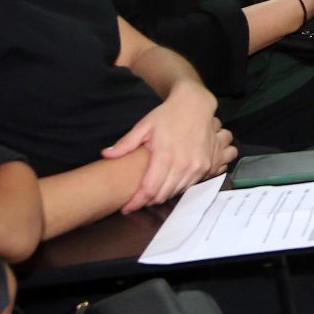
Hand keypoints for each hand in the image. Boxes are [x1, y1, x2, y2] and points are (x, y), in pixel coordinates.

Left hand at [102, 82, 234, 210]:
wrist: (196, 104)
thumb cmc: (168, 114)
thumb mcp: (144, 126)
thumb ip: (125, 144)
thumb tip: (106, 155)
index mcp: (165, 156)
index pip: (149, 190)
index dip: (137, 202)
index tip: (126, 208)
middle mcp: (183, 165)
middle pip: (162, 195)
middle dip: (148, 201)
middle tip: (137, 200)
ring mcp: (197, 167)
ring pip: (176, 192)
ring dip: (163, 195)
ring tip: (151, 192)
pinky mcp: (207, 166)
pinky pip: (190, 185)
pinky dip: (177, 187)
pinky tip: (169, 182)